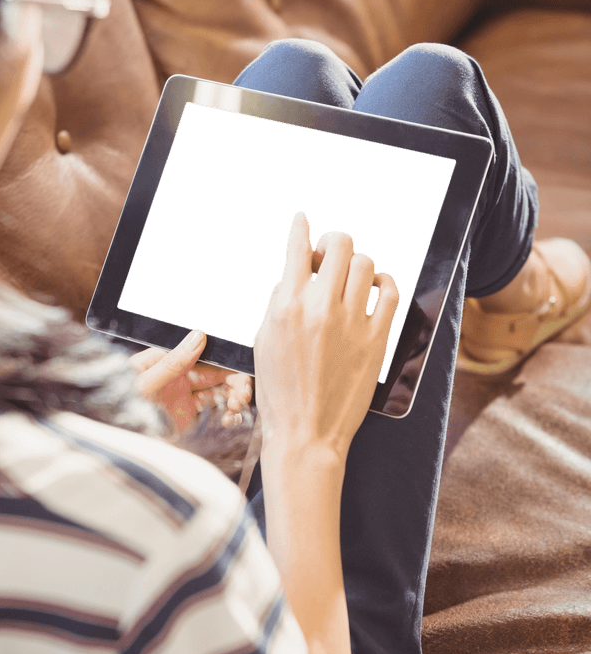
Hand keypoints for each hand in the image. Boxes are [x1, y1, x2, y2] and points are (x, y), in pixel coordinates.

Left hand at [129, 331, 253, 433]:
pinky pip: (213, 412)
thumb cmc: (121, 402)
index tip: (242, 370)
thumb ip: (174, 361)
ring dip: (233, 398)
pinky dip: (226, 415)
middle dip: (235, 382)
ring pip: (219, 392)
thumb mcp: (146, 381)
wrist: (113, 432)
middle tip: (242, 395)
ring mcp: (184, 397)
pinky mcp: (187, 417)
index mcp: (168, 359)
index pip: (205, 353)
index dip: (227, 361)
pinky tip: (228, 420)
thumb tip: (200, 335)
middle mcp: (179, 375)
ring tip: (235, 409)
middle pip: (218, 373)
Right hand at [253, 211, 398, 459]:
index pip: (297, 250)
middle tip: (330, 256)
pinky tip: (374, 290)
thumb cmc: (279, 392)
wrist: (306, 433)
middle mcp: (320, 308)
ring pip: (366, 264)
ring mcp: (351, 323)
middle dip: (334, 244)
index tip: (304, 220)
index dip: (301, 229)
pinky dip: (383, 284)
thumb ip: (279, 304)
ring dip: (358, 265)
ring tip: (351, 279)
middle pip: (340, 246)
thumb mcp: (264, 341)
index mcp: (286, 307)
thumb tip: (295, 276)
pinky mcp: (375, 339)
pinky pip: (389, 293)